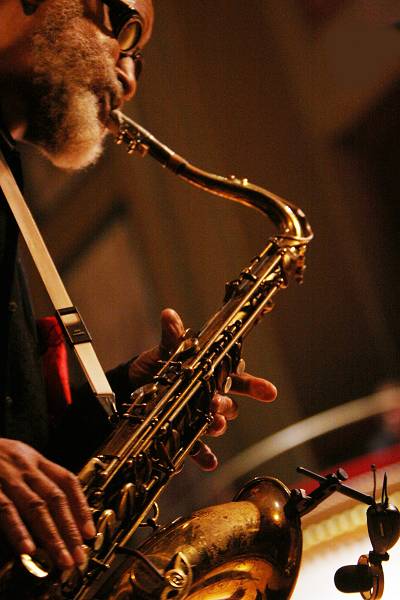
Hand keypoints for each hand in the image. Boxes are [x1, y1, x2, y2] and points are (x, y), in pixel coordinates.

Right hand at [0, 439, 95, 568]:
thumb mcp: (16, 459)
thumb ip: (34, 480)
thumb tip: (55, 514)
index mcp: (35, 459)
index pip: (67, 481)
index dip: (81, 507)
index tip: (89, 532)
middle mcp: (25, 467)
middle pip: (56, 498)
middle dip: (70, 529)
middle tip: (79, 554)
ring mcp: (7, 477)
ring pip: (36, 507)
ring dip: (52, 535)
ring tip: (61, 557)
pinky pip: (6, 510)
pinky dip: (19, 530)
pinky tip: (28, 548)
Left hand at [128, 308, 276, 470]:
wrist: (134, 387)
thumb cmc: (158, 365)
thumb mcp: (166, 350)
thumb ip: (172, 336)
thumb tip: (169, 314)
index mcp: (212, 374)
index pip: (238, 378)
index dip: (255, 385)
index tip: (268, 391)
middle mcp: (210, 396)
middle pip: (230, 404)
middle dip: (228, 405)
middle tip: (219, 404)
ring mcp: (198, 416)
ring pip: (216, 424)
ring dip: (217, 426)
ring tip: (212, 425)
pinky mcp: (184, 434)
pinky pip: (197, 447)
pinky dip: (204, 455)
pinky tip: (208, 462)